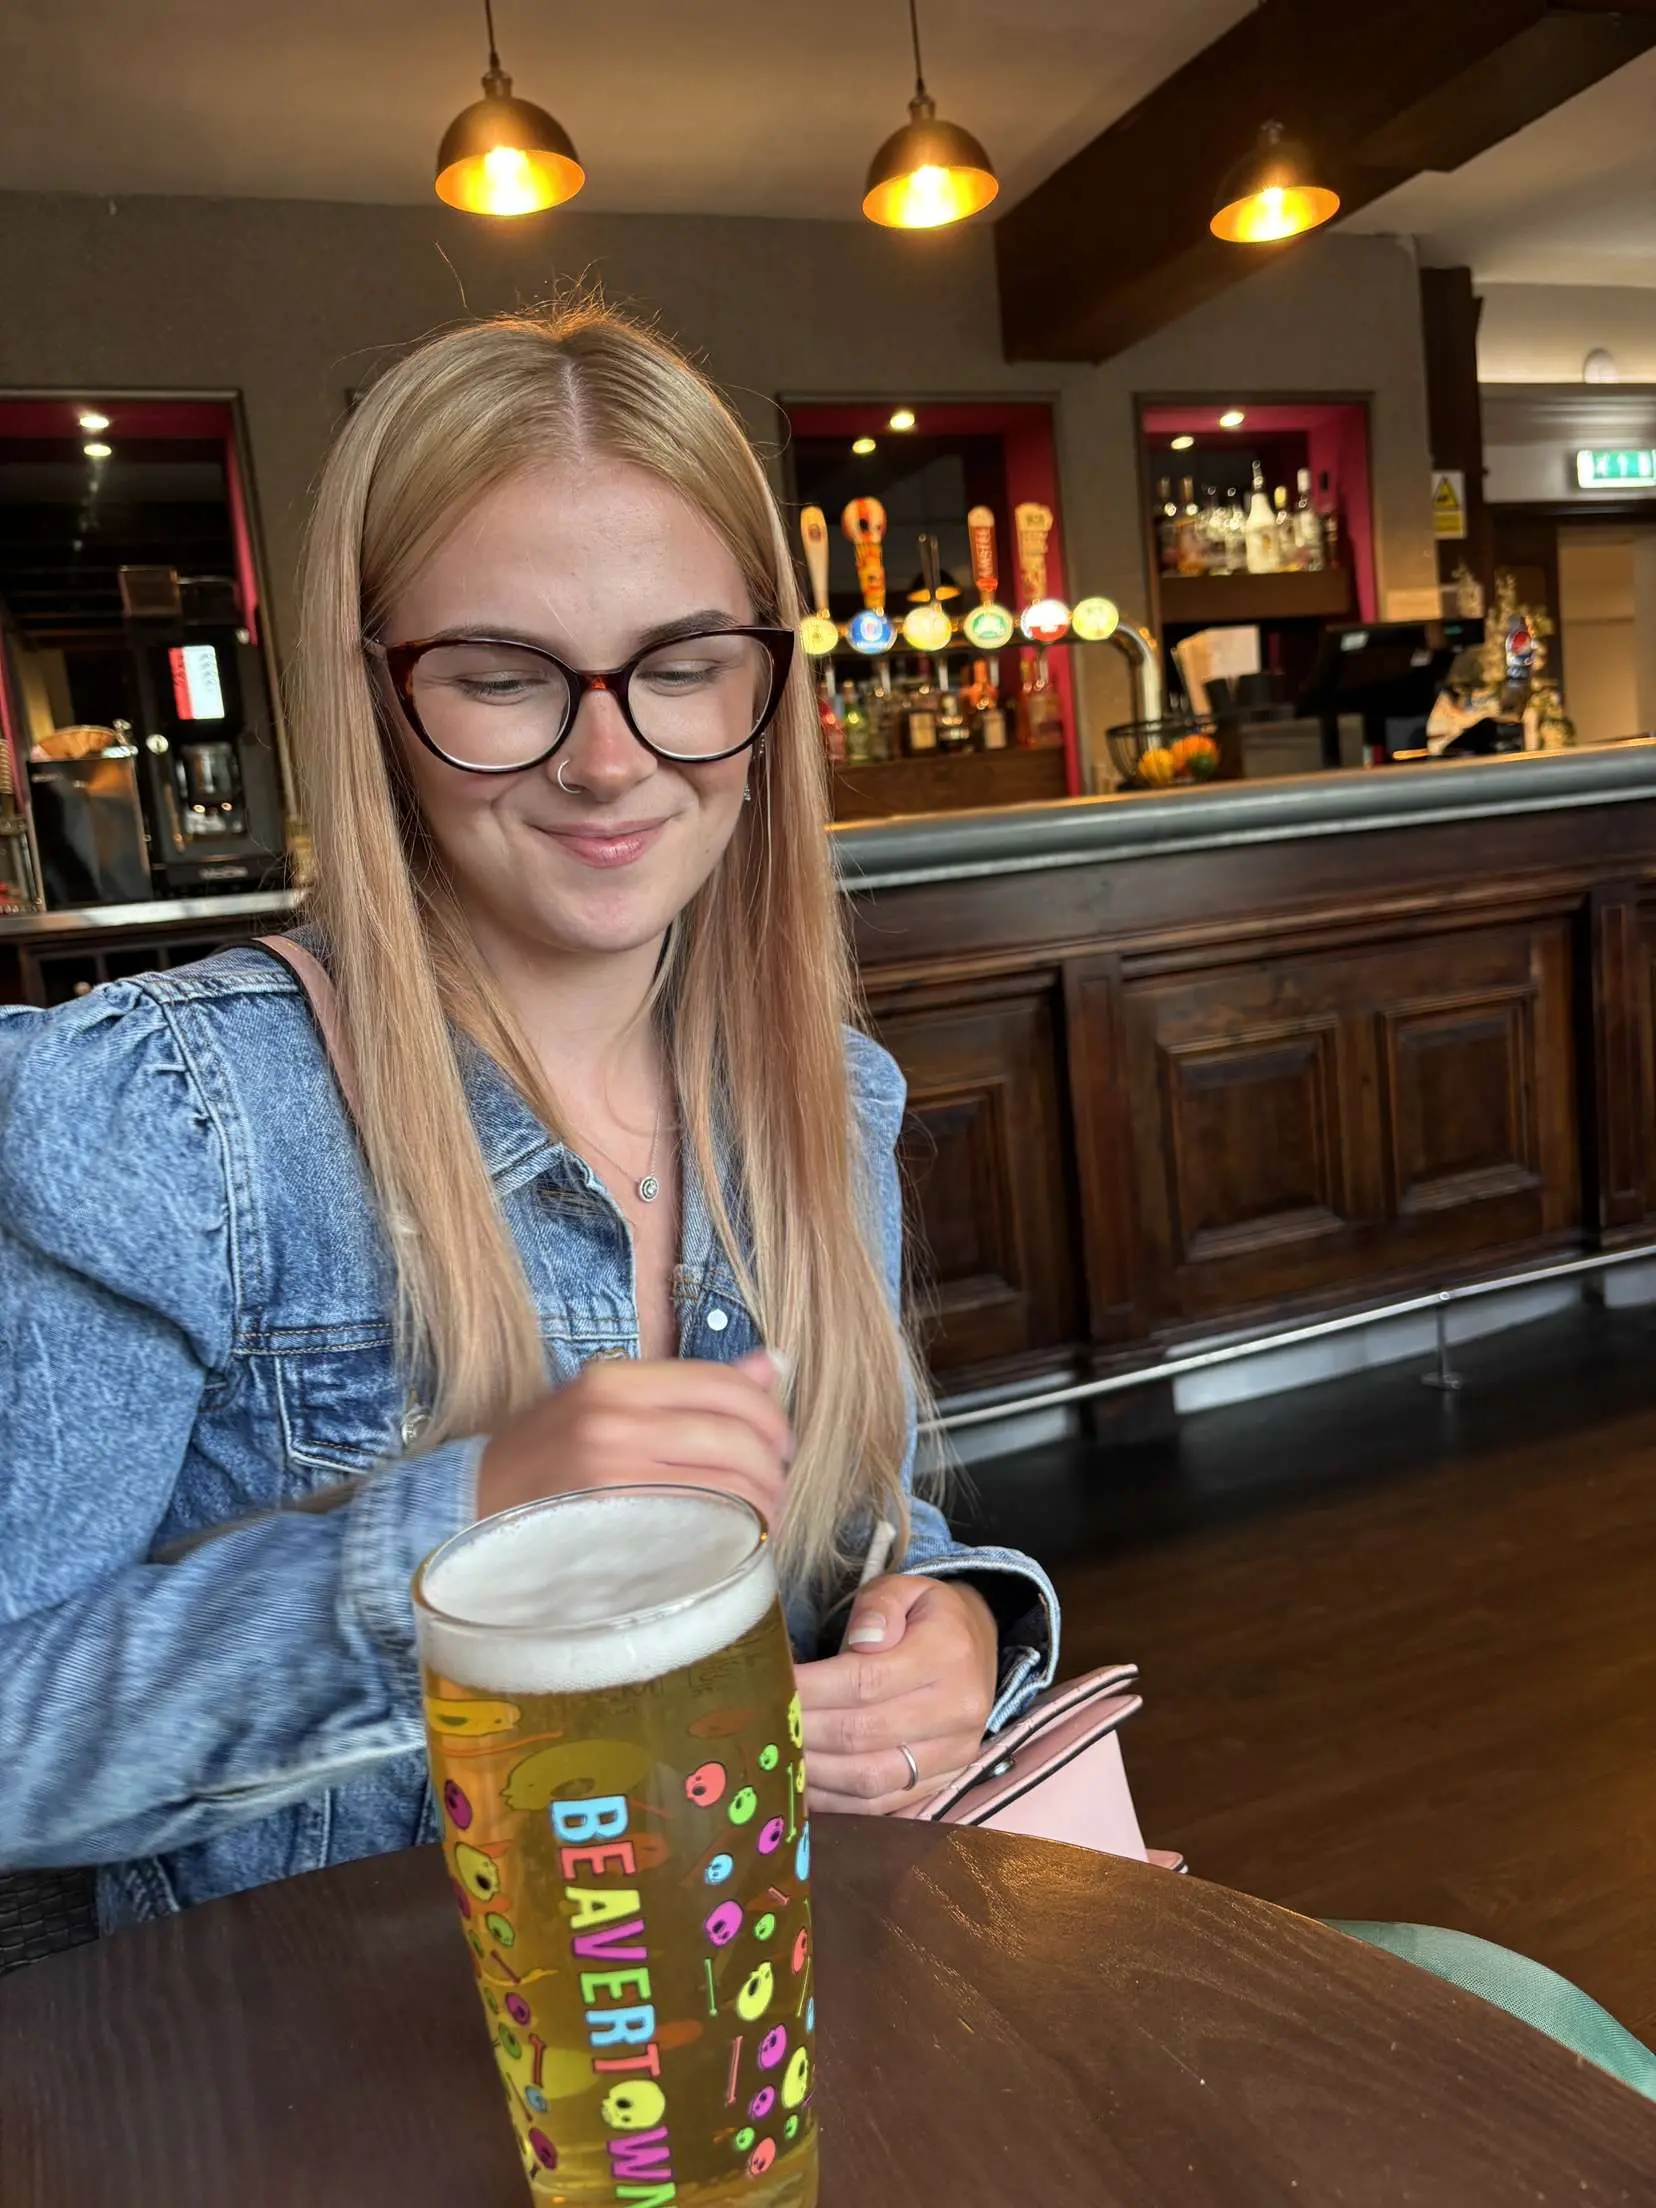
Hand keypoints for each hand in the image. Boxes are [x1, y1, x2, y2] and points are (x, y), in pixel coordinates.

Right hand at [475, 1351, 790, 1527]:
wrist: (469, 1508)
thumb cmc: (547, 1457)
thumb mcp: (608, 1402)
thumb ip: (687, 1387)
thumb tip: (772, 1364)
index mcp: (617, 1380)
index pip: (723, 1384)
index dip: (769, 1414)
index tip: (781, 1443)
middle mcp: (613, 1420)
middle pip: (733, 1437)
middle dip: (774, 1469)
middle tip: (777, 1490)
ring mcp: (609, 1476)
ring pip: (723, 1486)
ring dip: (761, 1508)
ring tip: (761, 1522)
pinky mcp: (607, 1527)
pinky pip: (695, 1529)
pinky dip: (730, 1537)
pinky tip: (734, 1545)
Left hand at [796, 1574, 998, 1815]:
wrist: (978, 1650)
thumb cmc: (927, 1618)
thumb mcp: (906, 1589)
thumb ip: (879, 1606)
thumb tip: (863, 1641)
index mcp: (949, 1653)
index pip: (866, 1681)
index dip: (812, 1690)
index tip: (773, 1689)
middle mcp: (958, 1710)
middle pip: (862, 1734)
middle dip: (804, 1731)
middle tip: (762, 1726)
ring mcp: (954, 1753)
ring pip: (870, 1779)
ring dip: (814, 1772)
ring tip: (776, 1756)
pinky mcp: (944, 1781)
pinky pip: (883, 1804)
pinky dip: (837, 1801)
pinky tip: (804, 1785)